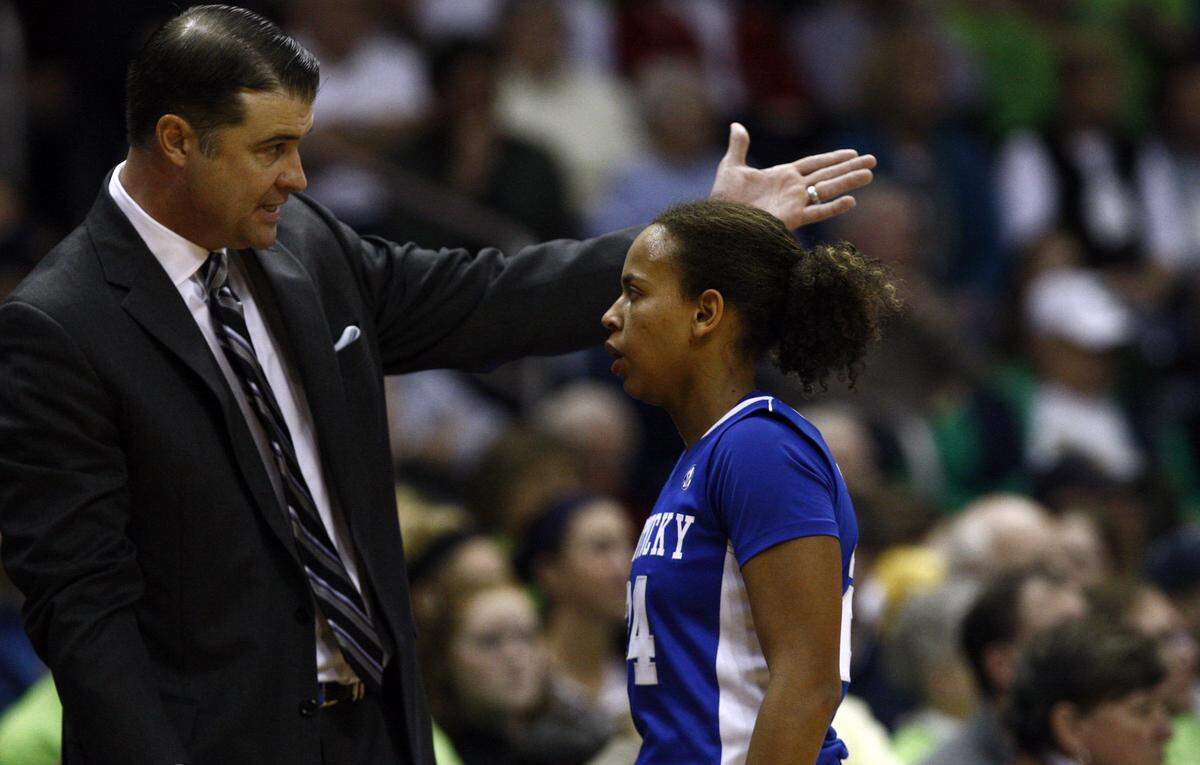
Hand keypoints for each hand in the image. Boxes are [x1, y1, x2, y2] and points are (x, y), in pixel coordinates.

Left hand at [709, 123, 875, 228]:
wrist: (720, 220)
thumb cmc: (724, 198)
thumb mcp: (731, 167)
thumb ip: (739, 146)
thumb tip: (737, 125)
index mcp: (783, 175)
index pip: (814, 164)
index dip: (833, 158)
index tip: (853, 153)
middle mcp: (793, 188)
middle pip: (827, 174)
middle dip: (850, 167)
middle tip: (874, 161)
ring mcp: (795, 203)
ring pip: (827, 189)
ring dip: (848, 182)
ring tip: (869, 175)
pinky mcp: (792, 218)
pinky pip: (816, 212)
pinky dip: (832, 207)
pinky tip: (850, 201)